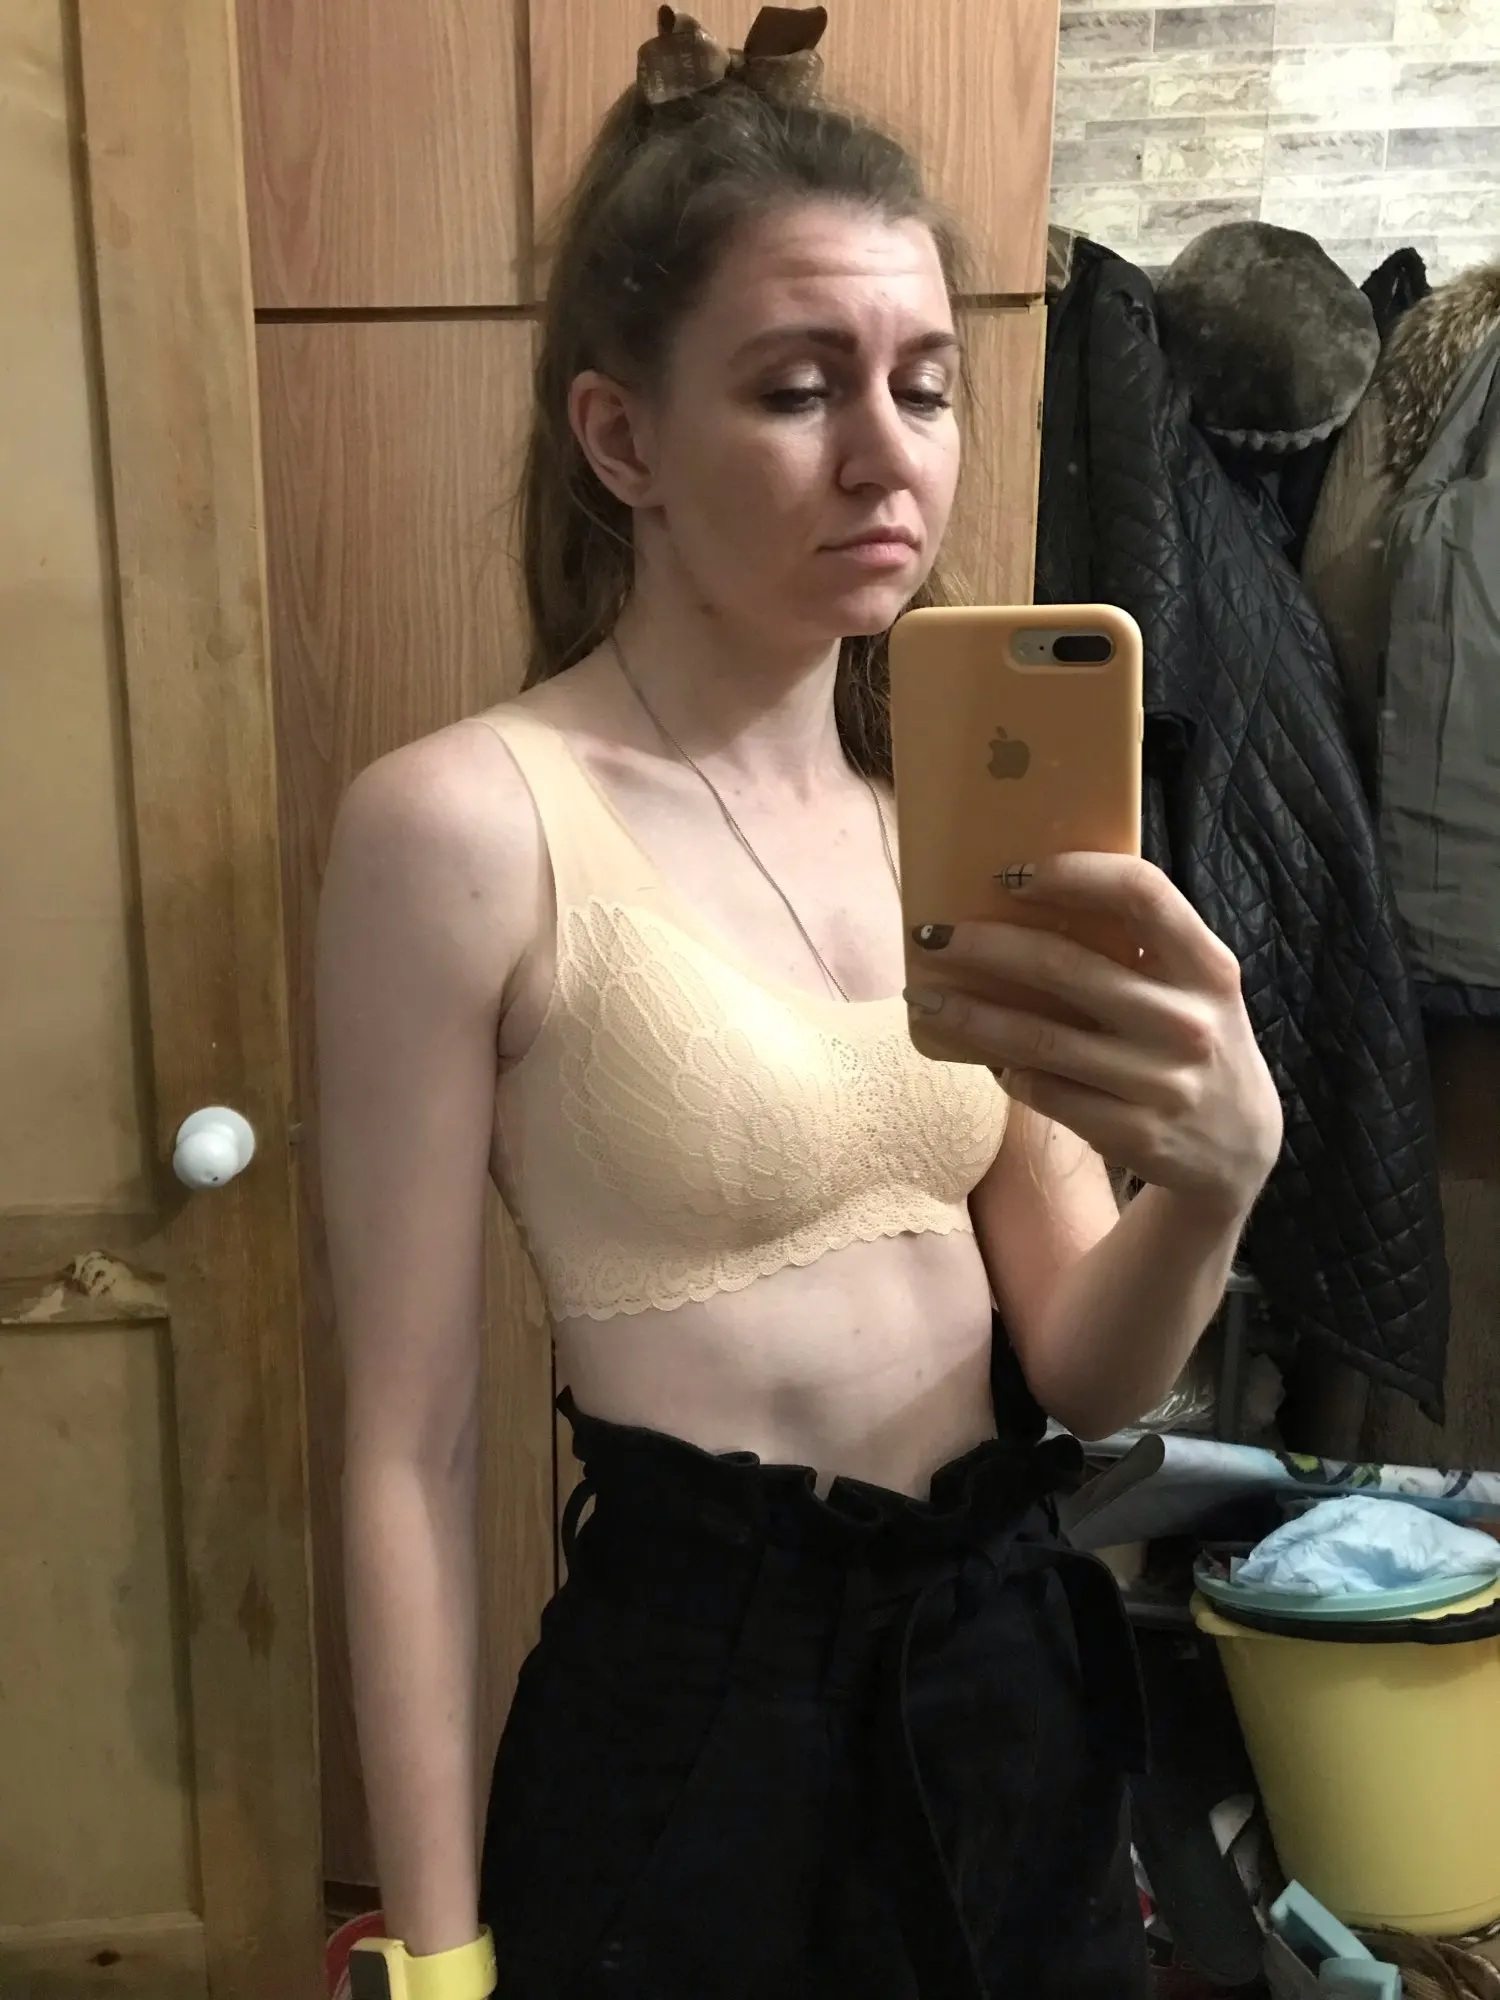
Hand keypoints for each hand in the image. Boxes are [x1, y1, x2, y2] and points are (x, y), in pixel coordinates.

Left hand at [906, 853, 1283, 1224]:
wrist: (1240, 1147)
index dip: (1074, 874)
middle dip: (984, 947)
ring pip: (1039, 1039)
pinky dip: (1005, 1069)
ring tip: (922, 997)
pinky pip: (1045, 1091)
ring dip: (969, 1015)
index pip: (1143, 894)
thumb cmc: (1193, 1038)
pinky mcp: (1133, 1132)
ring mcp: (1161, 1081)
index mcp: (1207, 965)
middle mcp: (1188, 1020)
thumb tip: (1028, 896)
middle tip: (931, 936)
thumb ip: (1140, 944)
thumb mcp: (1195, 985)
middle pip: (1066, 967)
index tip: (1009, 874)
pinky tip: (981, 1053)